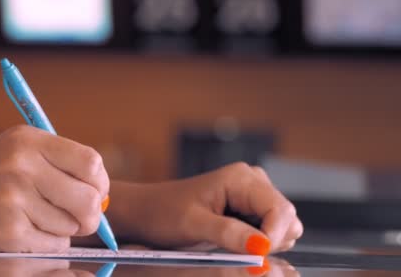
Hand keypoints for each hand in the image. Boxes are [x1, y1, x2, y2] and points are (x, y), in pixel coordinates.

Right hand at [0, 125, 109, 252]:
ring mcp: (15, 200)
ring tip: (28, 219)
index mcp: (27, 140)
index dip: (99, 183)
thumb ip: (56, 165)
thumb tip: (101, 194)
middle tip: (76, 218)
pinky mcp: (8, 234)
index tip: (93, 193)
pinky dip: (42, 245)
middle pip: (90, 199)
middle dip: (89, 215)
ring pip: (71, 227)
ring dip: (59, 230)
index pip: (91, 162)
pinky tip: (15, 233)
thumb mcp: (11, 152)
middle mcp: (23, 165)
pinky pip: (51, 246)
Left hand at [117, 162, 301, 253]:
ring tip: (229, 241)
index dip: (274, 236)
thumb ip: (229, 233)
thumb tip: (261, 246)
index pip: (280, 210)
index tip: (257, 255)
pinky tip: (232, 239)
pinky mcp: (248, 208)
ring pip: (282, 226)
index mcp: (241, 178)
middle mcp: (252, 181)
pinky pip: (269, 229)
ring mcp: (252, 194)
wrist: (146, 211)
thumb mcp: (193, 224)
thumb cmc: (164, 212)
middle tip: (236, 248)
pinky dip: (257, 241)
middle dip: (270, 240)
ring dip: (263, 242)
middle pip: (287, 218)